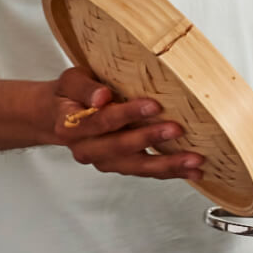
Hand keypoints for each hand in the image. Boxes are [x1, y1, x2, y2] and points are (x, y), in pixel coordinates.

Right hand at [42, 67, 203, 180]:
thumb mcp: (72, 81)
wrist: (59, 116)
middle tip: (177, 129)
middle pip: (120, 147)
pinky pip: (145, 172)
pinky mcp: (120, 165)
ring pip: (136, 166)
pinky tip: (192, 171)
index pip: (101, 121)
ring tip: (194, 161)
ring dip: (167, 164)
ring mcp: (104, 160)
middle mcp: (86, 148)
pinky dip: (169, 172)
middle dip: (150, 138)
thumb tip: (102, 96)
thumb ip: (85, 88)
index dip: (128, 114)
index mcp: (71, 125)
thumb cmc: (70, 95)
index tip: (153, 105)